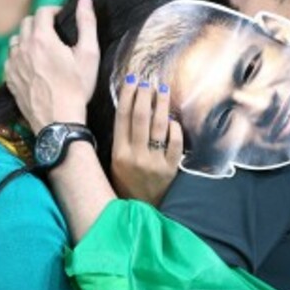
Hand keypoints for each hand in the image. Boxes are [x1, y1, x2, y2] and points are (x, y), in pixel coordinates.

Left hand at [5, 0, 99, 132]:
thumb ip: (87, 23)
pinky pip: (10, 59)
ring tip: (41, 48)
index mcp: (42, 38)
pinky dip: (19, 56)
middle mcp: (23, 48)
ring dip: (27, 39)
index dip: (53, 11)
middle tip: (53, 32)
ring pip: (16, 40)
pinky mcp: (9, 79)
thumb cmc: (77, 89)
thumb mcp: (89, 54)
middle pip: (27, 23)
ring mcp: (13, 64)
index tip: (61, 17)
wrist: (59, 122)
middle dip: (40, 23)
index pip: (43, 11)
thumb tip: (85, 0)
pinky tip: (32, 65)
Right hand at [111, 76, 182, 205]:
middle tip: (148, 81)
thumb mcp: (115, 163)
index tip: (133, 79)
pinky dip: (174, 128)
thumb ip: (121, 140)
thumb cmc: (126, 183)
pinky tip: (172, 119)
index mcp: (119, 153)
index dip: (128, 95)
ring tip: (162, 90)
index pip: (122, 117)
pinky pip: (175, 143)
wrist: (139, 210)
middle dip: (144, 95)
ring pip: (158, 126)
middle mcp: (135, 156)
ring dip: (160, 105)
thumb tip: (129, 109)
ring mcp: (154, 163)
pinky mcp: (170, 169)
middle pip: (140, 117)